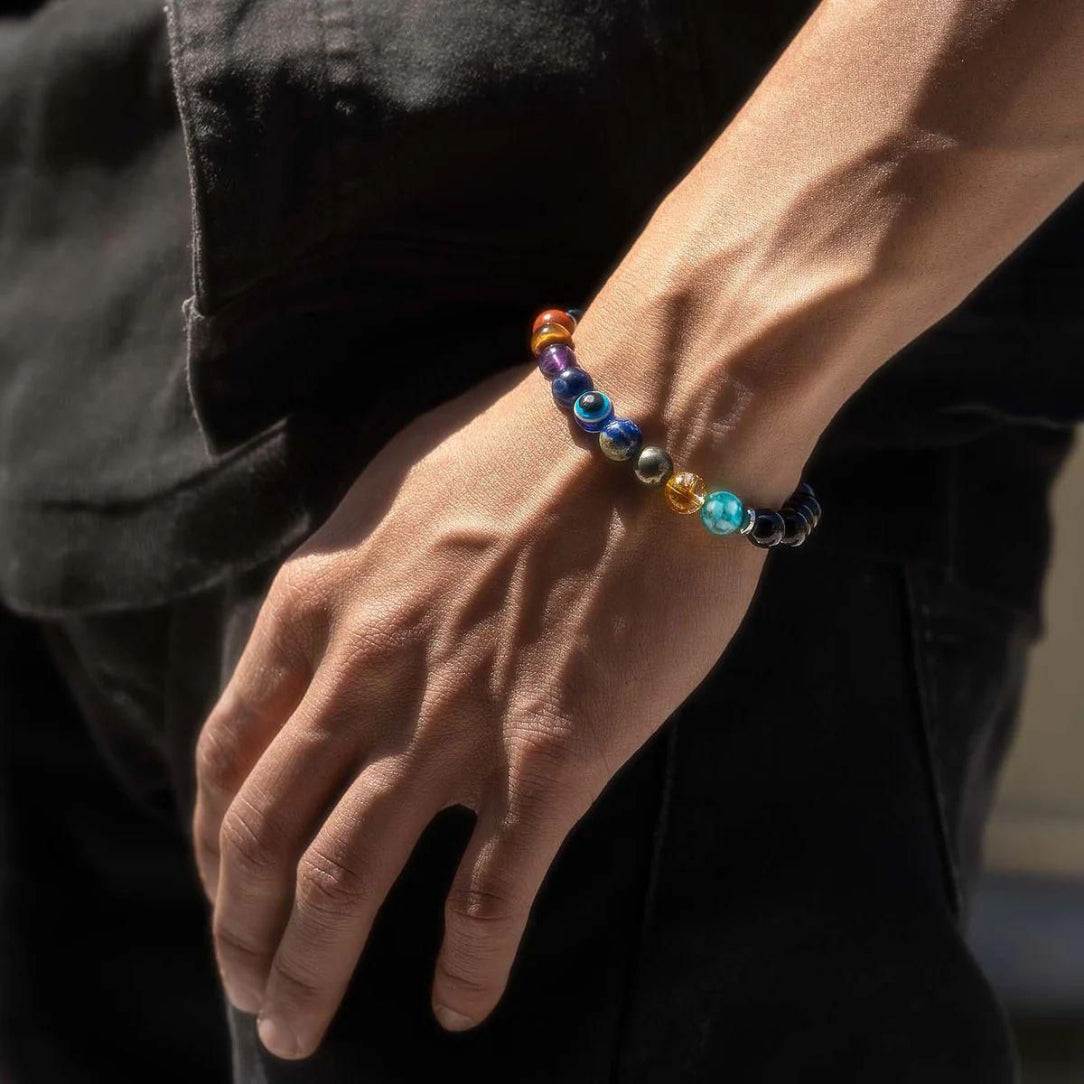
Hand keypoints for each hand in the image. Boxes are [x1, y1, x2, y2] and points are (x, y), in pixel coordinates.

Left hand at [189, 280, 809, 1058]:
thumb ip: (356, 572)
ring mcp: (449, 721)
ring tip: (306, 1029)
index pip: (228, 750)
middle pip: (264, 837)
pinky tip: (460, 1009)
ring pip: (342, 884)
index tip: (225, 889)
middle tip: (252, 992)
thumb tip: (343, 629)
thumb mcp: (402, 488)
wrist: (656, 422)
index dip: (212, 840)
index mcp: (320, 599)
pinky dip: (465, 970)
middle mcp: (363, 671)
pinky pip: (488, 898)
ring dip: (312, 973)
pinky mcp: (548, 759)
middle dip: (243, 933)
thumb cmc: (542, 438)